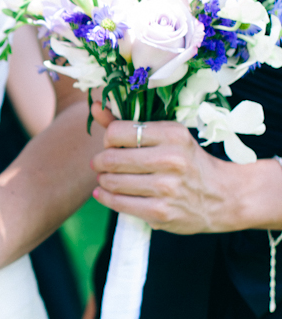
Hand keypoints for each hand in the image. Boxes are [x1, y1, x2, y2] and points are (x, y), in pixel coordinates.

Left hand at [91, 118, 234, 232]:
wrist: (224, 197)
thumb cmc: (187, 162)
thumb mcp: (167, 137)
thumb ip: (128, 124)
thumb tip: (94, 106)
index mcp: (173, 135)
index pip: (117, 132)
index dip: (108, 139)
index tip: (113, 145)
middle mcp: (171, 159)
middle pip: (111, 158)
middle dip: (101, 162)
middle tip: (103, 164)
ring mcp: (166, 188)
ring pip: (111, 182)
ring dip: (103, 180)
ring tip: (107, 178)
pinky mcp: (160, 212)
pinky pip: (117, 203)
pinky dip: (105, 197)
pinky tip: (105, 193)